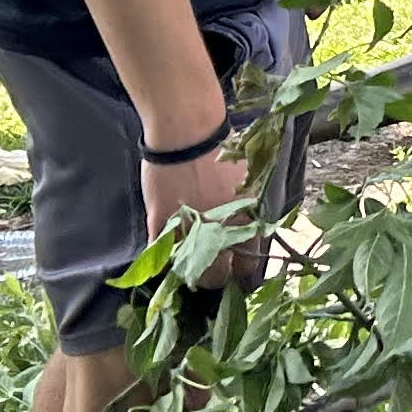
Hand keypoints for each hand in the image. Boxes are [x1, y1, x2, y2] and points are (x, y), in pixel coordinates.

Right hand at [141, 142, 258, 285]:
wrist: (189, 134)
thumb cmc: (222, 150)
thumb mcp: (250, 182)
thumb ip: (251, 211)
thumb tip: (248, 229)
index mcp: (245, 225)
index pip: (246, 267)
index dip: (240, 271)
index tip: (235, 269)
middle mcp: (217, 235)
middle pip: (214, 277)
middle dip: (214, 277)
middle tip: (211, 270)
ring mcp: (187, 232)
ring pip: (185, 268)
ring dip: (187, 267)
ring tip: (188, 261)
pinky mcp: (160, 224)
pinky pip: (160, 251)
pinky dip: (163, 252)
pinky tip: (167, 249)